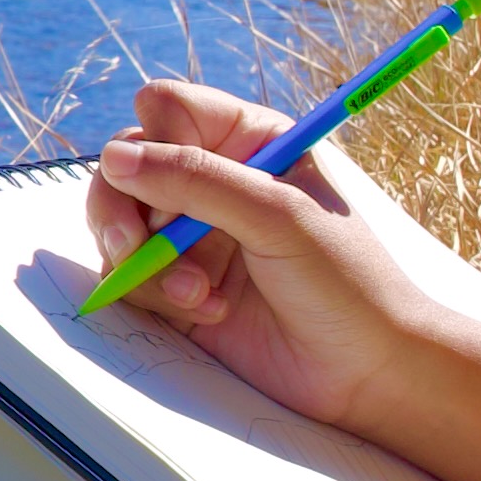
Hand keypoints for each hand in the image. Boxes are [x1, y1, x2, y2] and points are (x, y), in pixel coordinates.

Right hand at [82, 74, 445, 429]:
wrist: (365, 371)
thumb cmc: (343, 280)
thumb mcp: (276, 216)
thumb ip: (196, 181)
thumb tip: (115, 157)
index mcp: (249, 142)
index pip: (168, 110)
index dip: (155, 140)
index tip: (167, 177)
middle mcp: (215, 181)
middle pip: (126, 165)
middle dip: (124, 209)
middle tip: (132, 245)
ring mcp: (194, 235)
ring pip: (120, 224)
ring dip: (149, 261)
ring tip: (197, 293)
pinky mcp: (181, 286)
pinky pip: (134, 276)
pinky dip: (159, 295)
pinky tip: (209, 310)